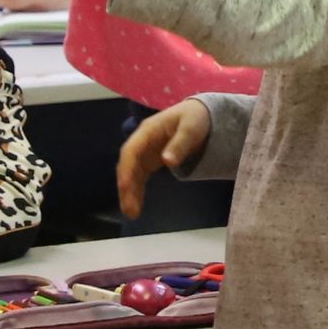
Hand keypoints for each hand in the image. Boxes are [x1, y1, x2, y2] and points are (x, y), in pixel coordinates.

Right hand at [118, 100, 210, 215]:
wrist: (201, 114)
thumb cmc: (195, 117)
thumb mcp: (191, 127)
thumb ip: (180, 144)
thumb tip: (167, 161)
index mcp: (148, 130)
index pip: (131, 150)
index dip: (127, 169)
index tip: (125, 186)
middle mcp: (142, 142)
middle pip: (128, 165)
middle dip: (126, 186)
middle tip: (129, 209)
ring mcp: (145, 152)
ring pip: (132, 173)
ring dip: (130, 192)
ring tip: (132, 214)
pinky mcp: (151, 161)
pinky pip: (140, 177)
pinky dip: (137, 191)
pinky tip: (136, 206)